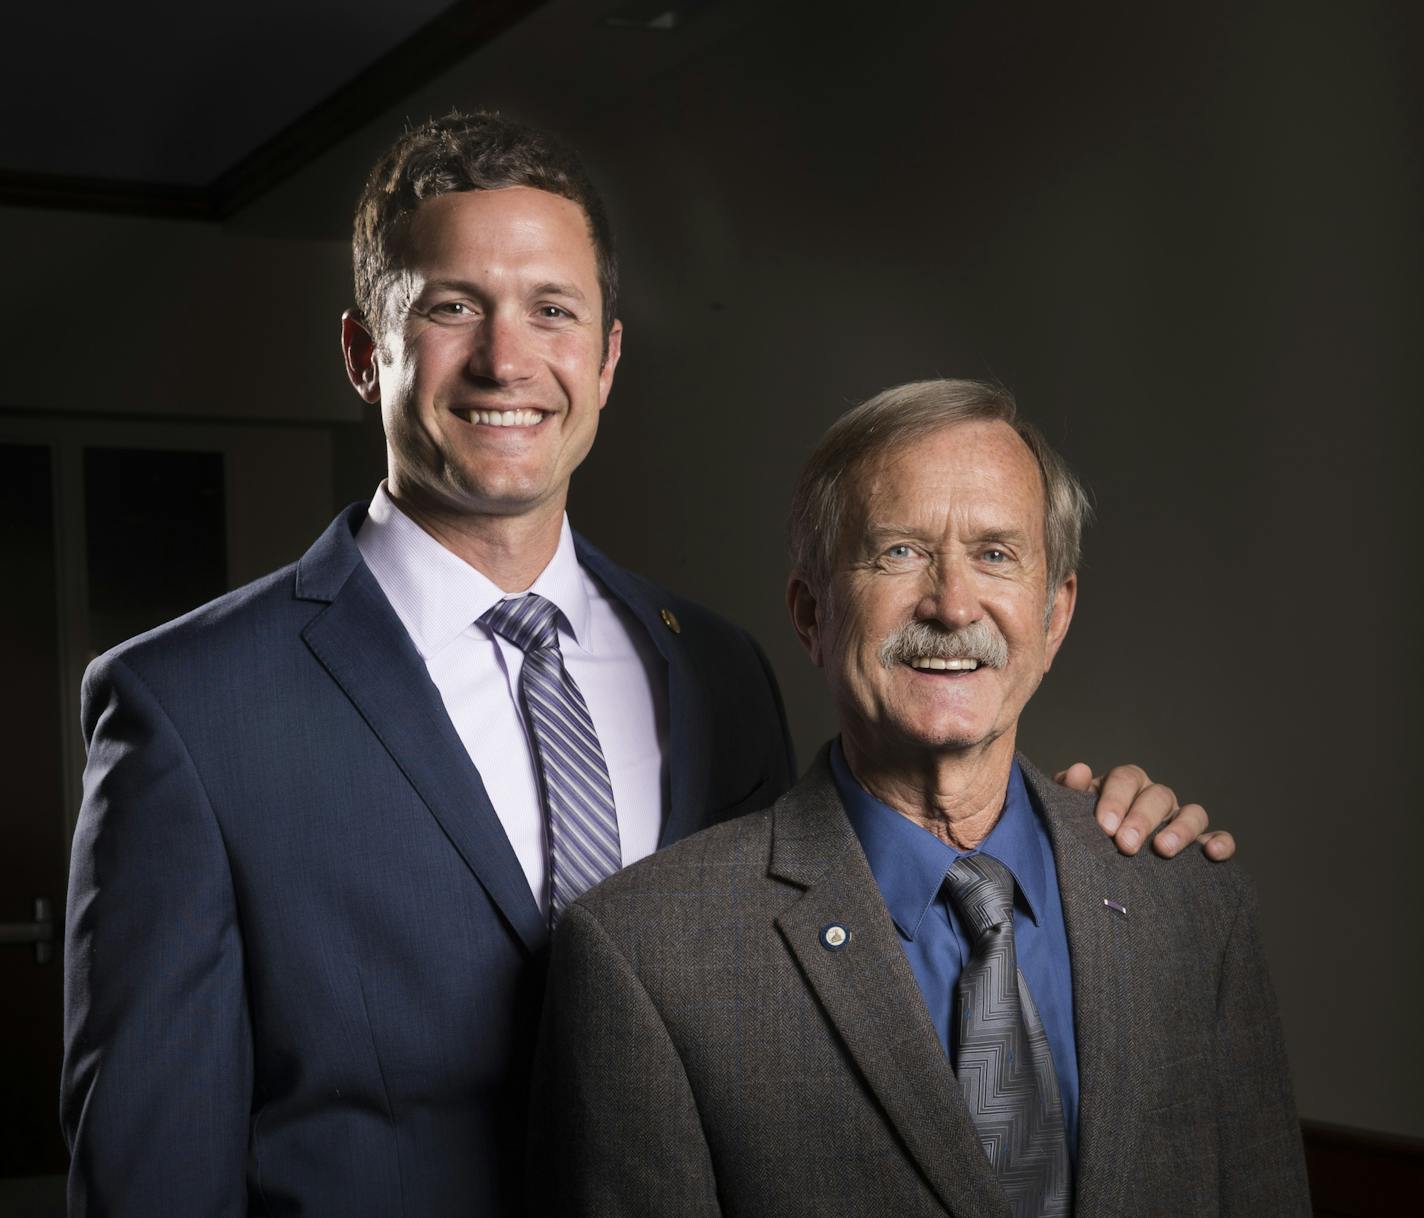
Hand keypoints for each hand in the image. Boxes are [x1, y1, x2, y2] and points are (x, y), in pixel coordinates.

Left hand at [1053, 763, 1235, 860]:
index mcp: (1125, 784)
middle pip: (1158, 796)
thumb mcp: (1070, 808)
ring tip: (1163, 850)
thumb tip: (1079, 771)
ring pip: (1193, 813)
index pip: (1125, 779)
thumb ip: (1069, 790)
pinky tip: (1213, 854)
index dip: (1116, 800)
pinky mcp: (1199, 844)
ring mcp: (1179, 819)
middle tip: (1126, 845)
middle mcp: (1155, 798)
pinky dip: (1221, 842)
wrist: (1095, 859)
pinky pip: (1217, 837)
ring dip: (1181, 829)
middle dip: (1142, 819)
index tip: (1104, 826)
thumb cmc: (1083, 827)